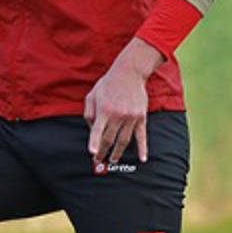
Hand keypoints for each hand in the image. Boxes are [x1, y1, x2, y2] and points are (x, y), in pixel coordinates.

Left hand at [84, 38, 163, 165]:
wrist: (129, 73)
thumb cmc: (108, 84)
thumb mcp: (92, 95)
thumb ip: (89, 113)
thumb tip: (91, 129)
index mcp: (104, 110)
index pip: (97, 131)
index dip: (94, 143)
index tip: (93, 154)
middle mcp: (117, 115)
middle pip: (109, 139)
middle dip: (102, 151)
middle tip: (98, 159)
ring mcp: (130, 118)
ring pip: (123, 141)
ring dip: (118, 152)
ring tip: (113, 159)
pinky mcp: (141, 118)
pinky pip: (142, 136)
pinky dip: (143, 149)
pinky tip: (142, 158)